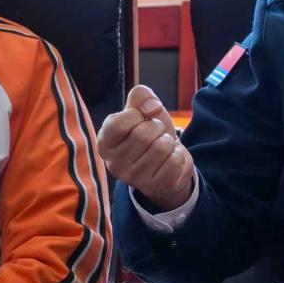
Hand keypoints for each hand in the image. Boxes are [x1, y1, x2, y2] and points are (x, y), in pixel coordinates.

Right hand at [97, 85, 193, 210]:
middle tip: (155, 136)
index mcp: (105, 142)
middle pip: (144, 133)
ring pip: (161, 147)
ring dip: (168, 142)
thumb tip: (152, 107)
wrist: (168, 162)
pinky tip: (169, 160)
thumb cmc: (150, 133)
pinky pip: (175, 160)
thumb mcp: (142, 110)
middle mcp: (114, 164)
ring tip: (162, 148)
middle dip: (158, 128)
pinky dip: (178, 155)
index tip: (141, 119)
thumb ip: (141, 97)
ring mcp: (134, 178)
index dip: (138, 114)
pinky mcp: (155, 186)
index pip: (120, 123)